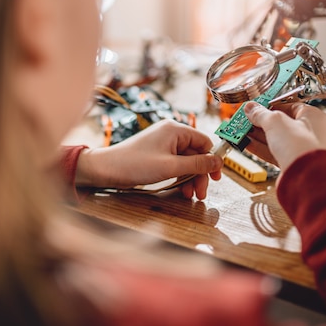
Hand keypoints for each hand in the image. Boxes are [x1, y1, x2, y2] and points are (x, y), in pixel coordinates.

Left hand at [75, 119, 222, 198]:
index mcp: (175, 130)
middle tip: (201, 193)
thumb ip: (197, 164)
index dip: (211, 160)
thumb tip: (218, 162)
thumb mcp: (171, 167)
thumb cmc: (135, 164)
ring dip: (190, 178)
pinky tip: (180, 190)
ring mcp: (162, 144)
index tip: (216, 178)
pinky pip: (174, 165)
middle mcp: (170, 134)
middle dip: (200, 174)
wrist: (107, 169)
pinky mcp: (156, 155)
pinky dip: (179, 177)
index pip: (204, 142)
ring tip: (190, 195)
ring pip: (185, 162)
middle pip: (196, 154)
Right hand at [243, 101, 325, 170]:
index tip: (256, 107)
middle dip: (262, 122)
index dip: (270, 106)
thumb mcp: (275, 122)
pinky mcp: (294, 163)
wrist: (306, 177)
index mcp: (314, 117)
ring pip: (277, 139)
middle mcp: (311, 133)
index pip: (289, 106)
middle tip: (247, 120)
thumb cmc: (302, 148)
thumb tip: (252, 108)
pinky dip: (262, 148)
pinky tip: (249, 144)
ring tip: (244, 132)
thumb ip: (261, 114)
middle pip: (282, 124)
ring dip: (259, 136)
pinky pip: (275, 152)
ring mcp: (302, 149)